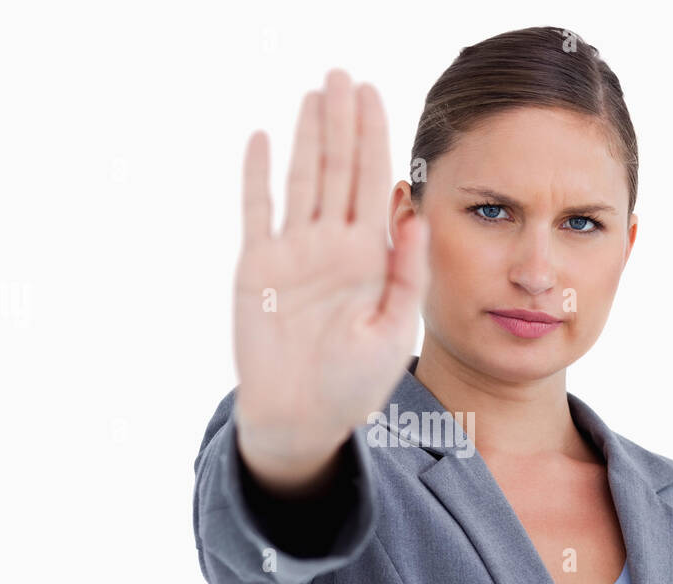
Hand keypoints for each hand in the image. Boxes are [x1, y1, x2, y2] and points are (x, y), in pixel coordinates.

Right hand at [232, 68, 428, 484]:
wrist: (302, 419)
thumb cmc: (354, 384)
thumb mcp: (392, 331)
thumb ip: (405, 274)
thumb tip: (415, 213)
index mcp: (369, 257)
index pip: (372, 183)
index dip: (373, 138)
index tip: (375, 96)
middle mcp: (331, 246)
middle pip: (338, 169)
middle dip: (342, 122)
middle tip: (343, 75)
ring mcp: (293, 253)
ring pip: (301, 178)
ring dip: (306, 136)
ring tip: (315, 93)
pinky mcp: (256, 268)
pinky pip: (257, 210)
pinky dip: (258, 174)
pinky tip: (262, 137)